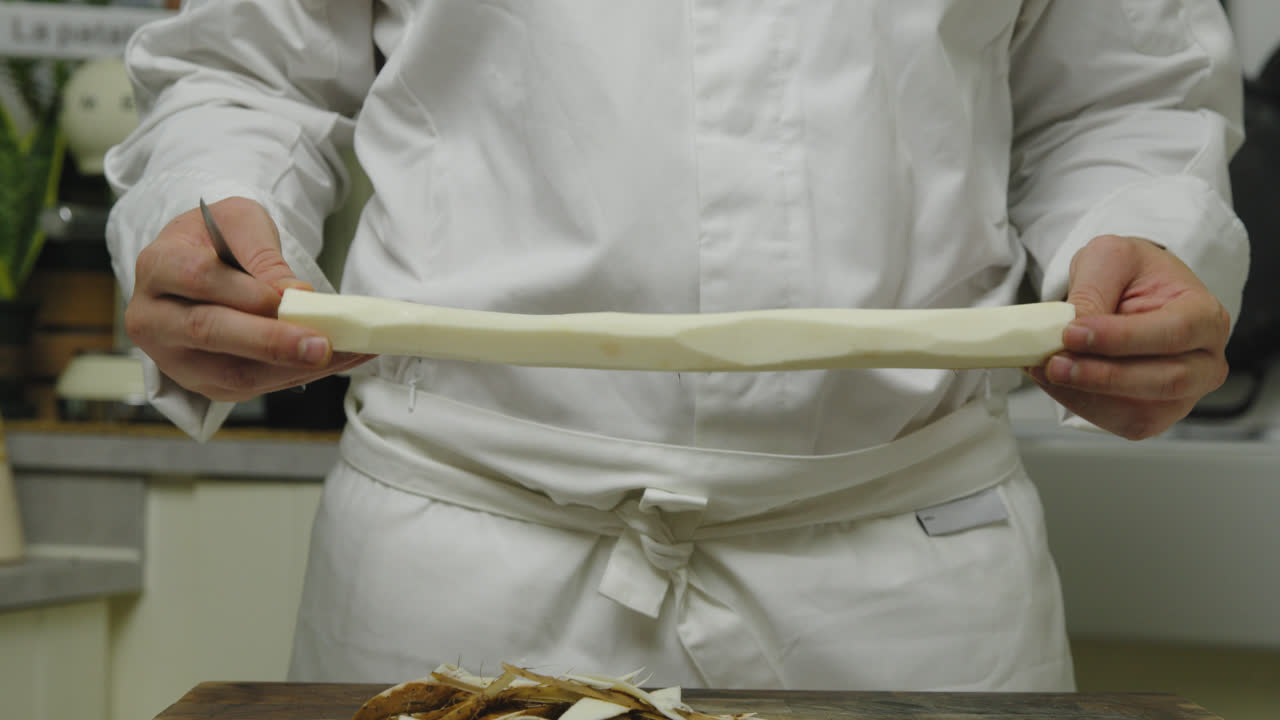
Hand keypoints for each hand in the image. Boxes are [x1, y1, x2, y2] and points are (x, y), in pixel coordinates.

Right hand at [124, 196, 373, 400]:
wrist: (197, 265)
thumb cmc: (217, 239)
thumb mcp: (238, 222)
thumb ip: (261, 253)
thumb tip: (293, 295)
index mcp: (157, 266)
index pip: (196, 277)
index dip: (245, 290)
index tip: (293, 295)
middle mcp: (154, 319)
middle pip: (208, 333)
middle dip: (271, 342)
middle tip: (321, 344)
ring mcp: (176, 359)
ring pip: (233, 373)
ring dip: (295, 367)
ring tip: (346, 353)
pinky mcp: (206, 384)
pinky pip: (256, 386)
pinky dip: (302, 374)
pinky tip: (341, 359)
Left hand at [1026, 235, 1230, 439]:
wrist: (1132, 295)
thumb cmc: (1131, 275)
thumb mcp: (1111, 258)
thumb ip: (1094, 290)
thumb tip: (1072, 330)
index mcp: (1206, 316)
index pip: (1174, 332)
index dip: (1122, 337)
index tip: (1072, 332)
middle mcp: (1205, 362)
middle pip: (1164, 380)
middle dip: (1102, 375)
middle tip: (1054, 362)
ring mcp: (1183, 396)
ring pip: (1140, 411)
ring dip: (1086, 395)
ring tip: (1046, 370)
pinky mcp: (1153, 416)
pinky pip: (1119, 422)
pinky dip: (1081, 405)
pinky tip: (1055, 382)